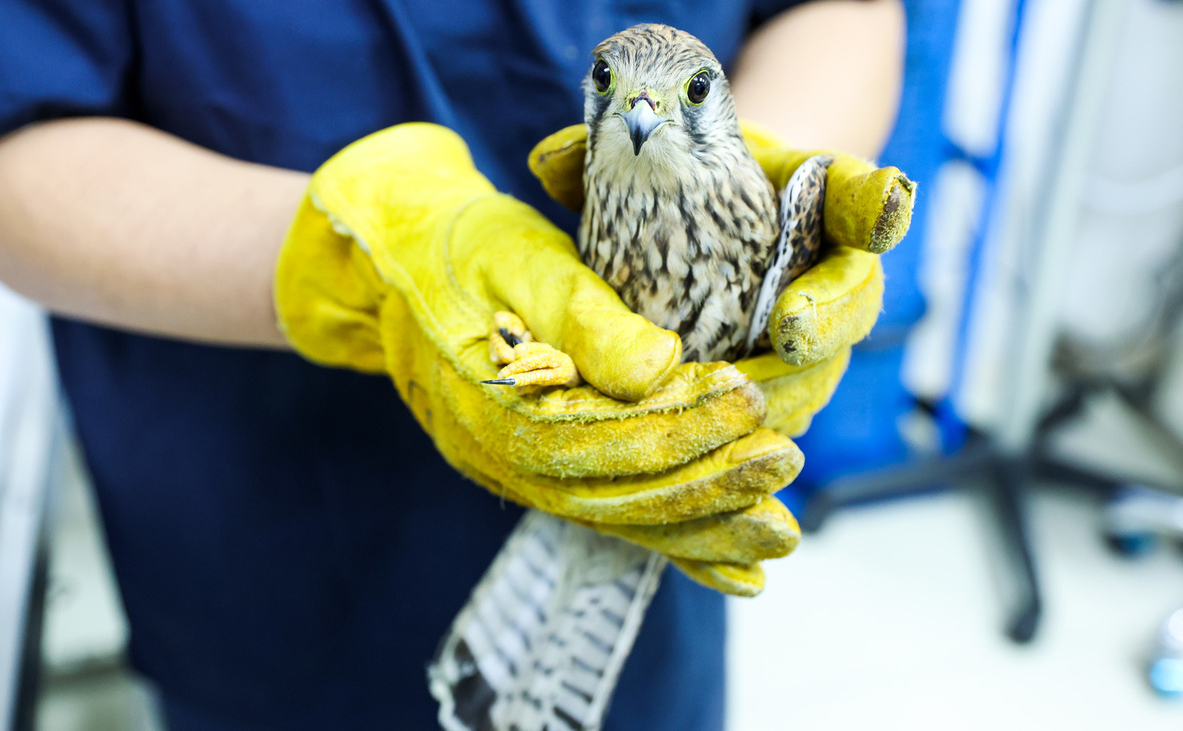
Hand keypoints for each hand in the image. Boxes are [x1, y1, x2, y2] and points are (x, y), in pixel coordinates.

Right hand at [274, 123, 803, 595]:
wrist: (395, 264)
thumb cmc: (462, 248)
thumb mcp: (518, 257)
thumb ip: (584, 318)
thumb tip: (660, 369)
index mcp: (496, 407)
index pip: (605, 435)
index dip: (684, 424)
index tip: (753, 400)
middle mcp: (501, 459)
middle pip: (619, 493)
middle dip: (709, 484)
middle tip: (787, 464)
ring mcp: (514, 475)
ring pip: (621, 516)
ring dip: (703, 529)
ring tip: (779, 535)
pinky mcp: (535, 472)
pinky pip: (610, 514)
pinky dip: (673, 541)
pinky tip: (732, 567)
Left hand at [527, 121, 914, 438]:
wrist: (697, 229)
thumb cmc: (676, 185)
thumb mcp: (644, 160)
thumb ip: (602, 154)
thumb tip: (547, 162)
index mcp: (810, 199)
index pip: (859, 194)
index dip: (876, 203)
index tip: (883, 209)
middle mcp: (825, 272)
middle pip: (852, 298)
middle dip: (830, 318)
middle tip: (790, 335)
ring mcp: (810, 340)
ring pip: (820, 371)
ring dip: (790, 391)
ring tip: (743, 405)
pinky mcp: (780, 392)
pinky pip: (780, 418)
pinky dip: (754, 436)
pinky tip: (717, 453)